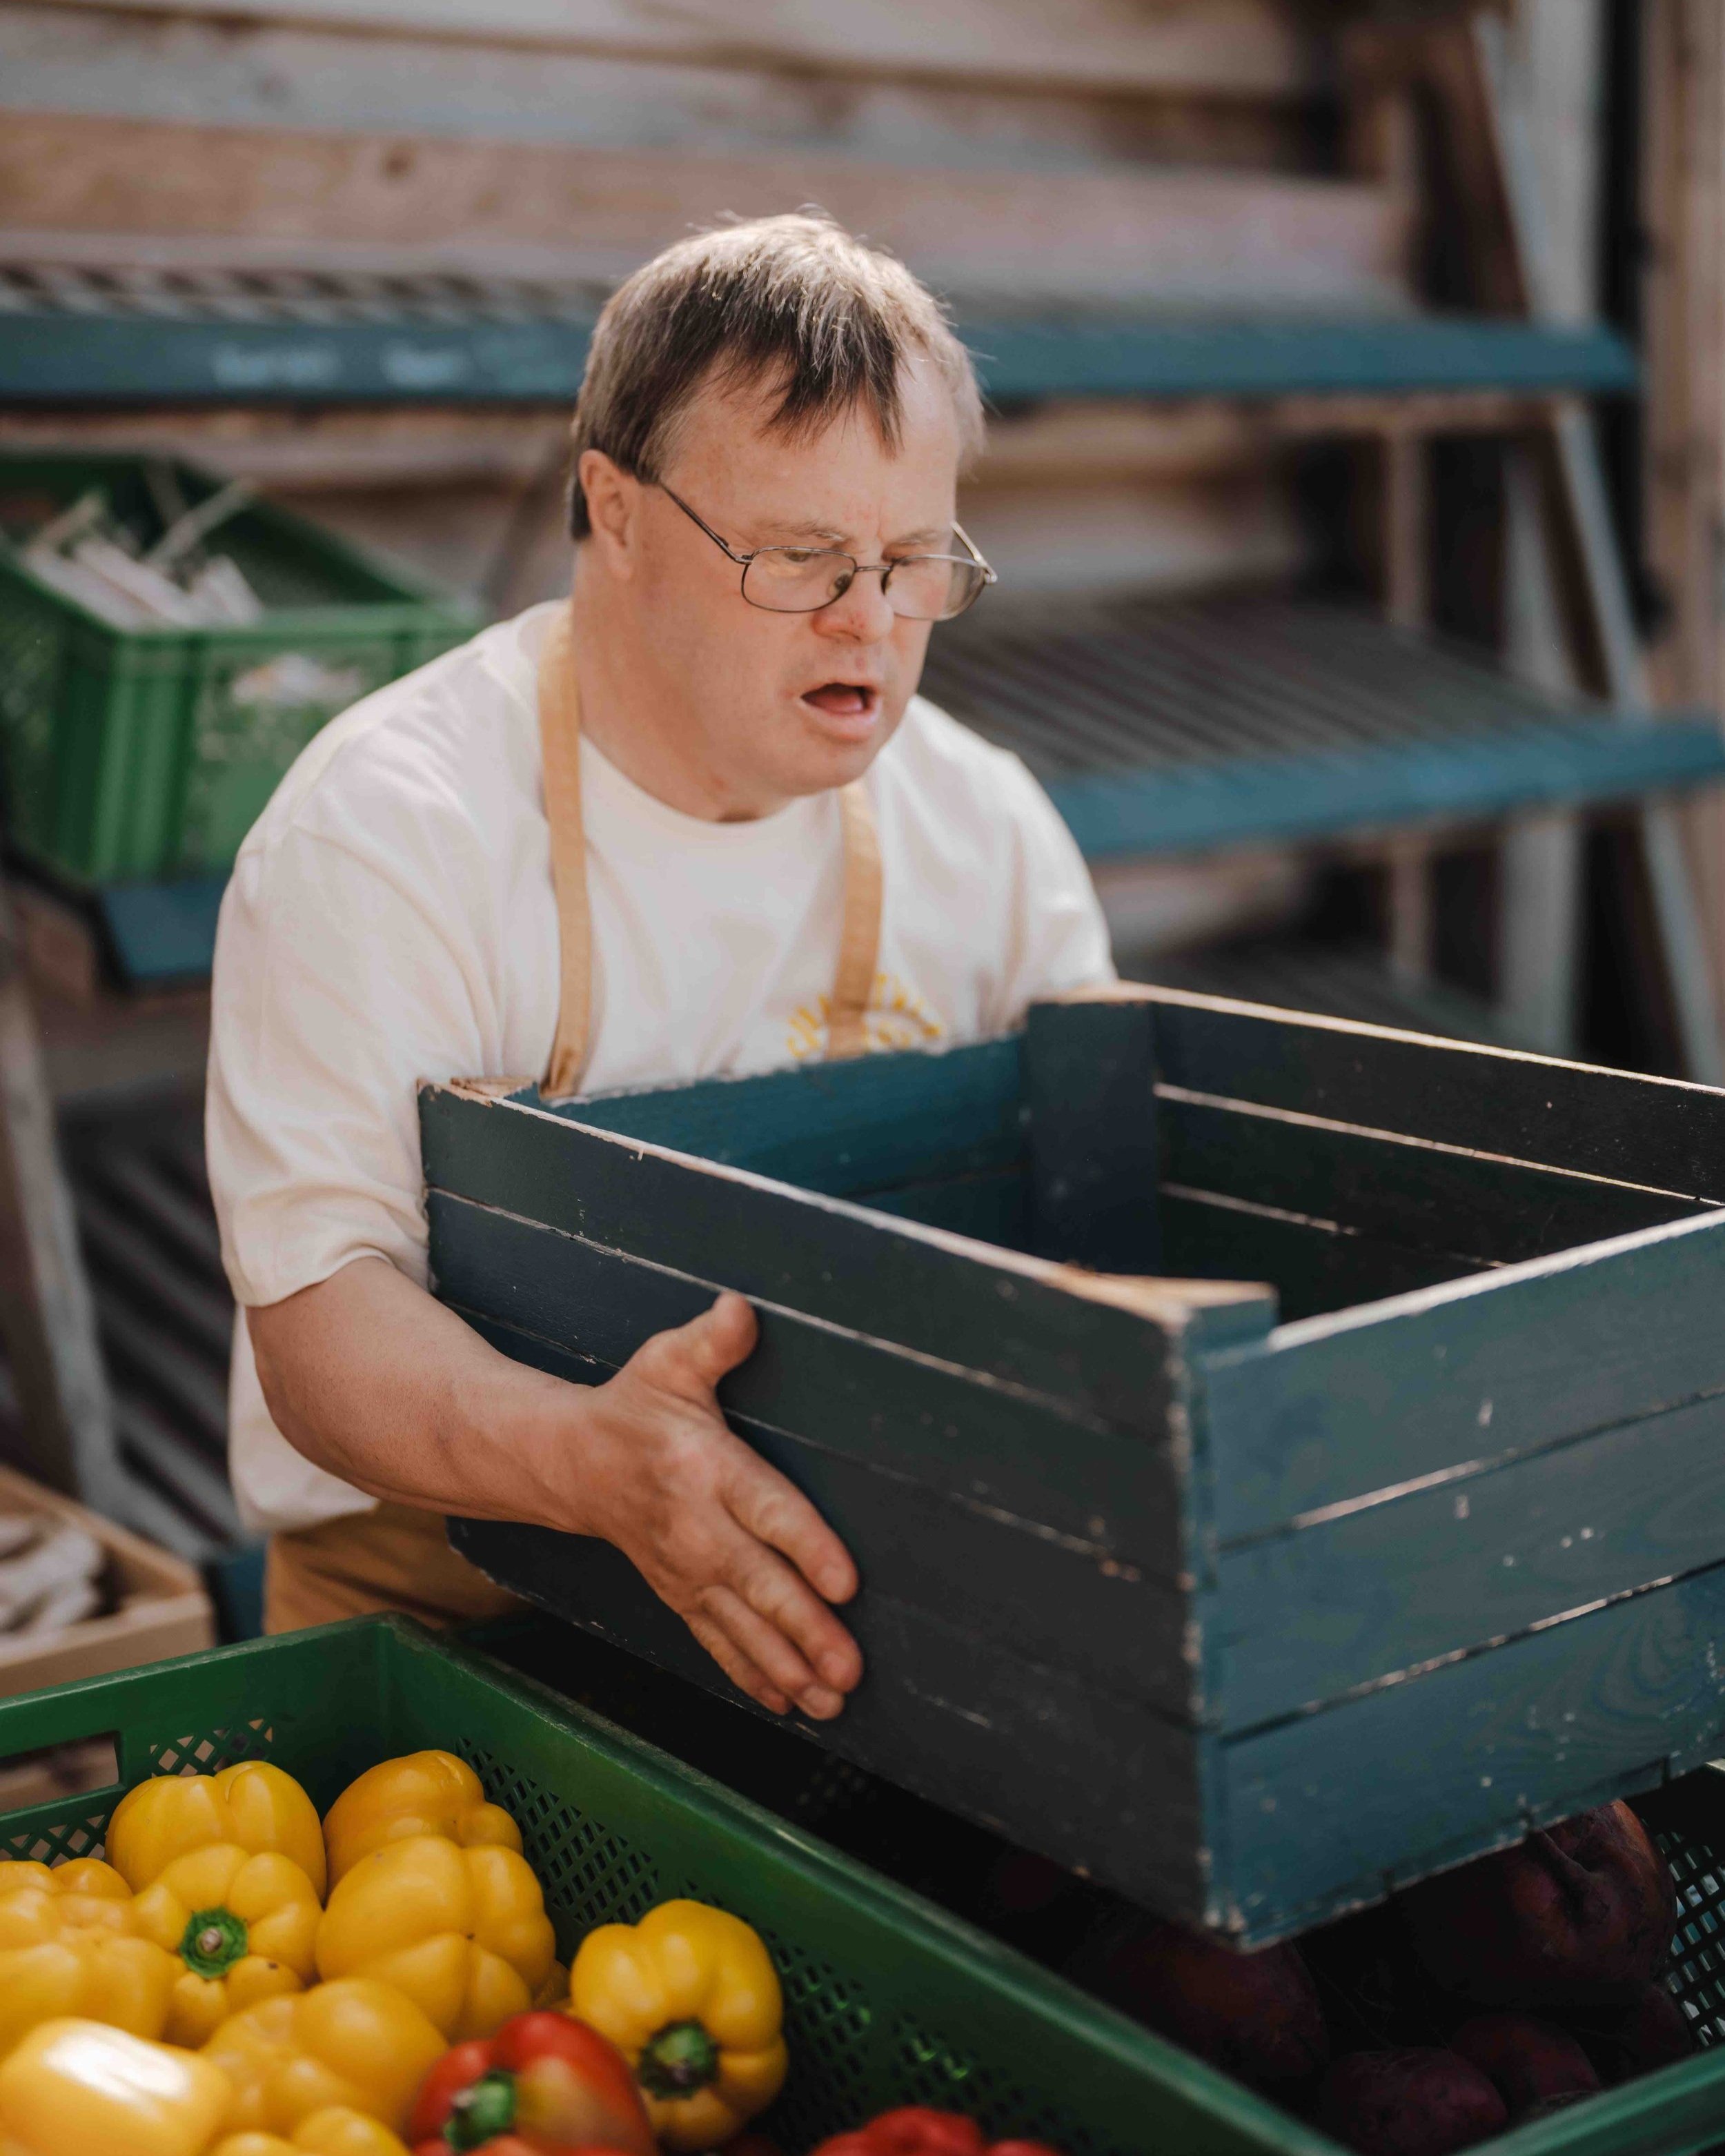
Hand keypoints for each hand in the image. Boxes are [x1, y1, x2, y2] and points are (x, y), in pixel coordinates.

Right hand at [572, 1292, 861, 1718]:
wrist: (567, 1463)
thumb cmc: (633, 1407)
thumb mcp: (668, 1362)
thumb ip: (712, 1341)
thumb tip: (740, 1309)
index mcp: (704, 1469)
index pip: (764, 1511)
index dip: (806, 1547)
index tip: (846, 1583)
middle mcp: (696, 1527)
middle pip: (760, 1583)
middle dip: (806, 1629)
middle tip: (849, 1669)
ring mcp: (685, 1568)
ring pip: (741, 1625)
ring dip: (787, 1666)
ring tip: (830, 1701)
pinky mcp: (678, 1593)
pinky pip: (716, 1641)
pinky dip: (750, 1674)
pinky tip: (786, 1703)